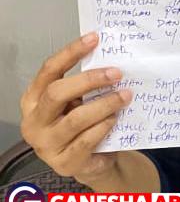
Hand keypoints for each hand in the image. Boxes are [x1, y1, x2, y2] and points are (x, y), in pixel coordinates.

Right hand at [19, 33, 132, 183]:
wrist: (91, 161)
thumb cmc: (83, 124)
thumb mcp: (78, 101)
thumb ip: (86, 85)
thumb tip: (111, 58)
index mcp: (34, 99)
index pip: (49, 70)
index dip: (71, 52)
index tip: (95, 38)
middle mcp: (34, 121)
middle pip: (57, 92)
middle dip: (90, 80)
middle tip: (117, 73)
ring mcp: (46, 145)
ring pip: (76, 118)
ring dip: (105, 104)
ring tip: (125, 95)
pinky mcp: (64, 163)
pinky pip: (87, 140)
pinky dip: (104, 126)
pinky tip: (116, 118)